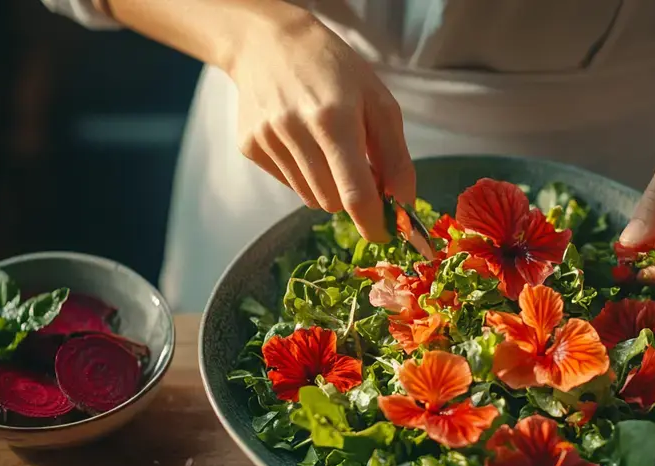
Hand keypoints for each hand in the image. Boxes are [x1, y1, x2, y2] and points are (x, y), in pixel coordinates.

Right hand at [228, 12, 412, 241]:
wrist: (270, 42)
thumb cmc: (336, 70)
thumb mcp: (379, 102)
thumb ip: (395, 156)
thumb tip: (404, 202)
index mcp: (333, 119)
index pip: (355, 194)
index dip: (372, 223)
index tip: (385, 234)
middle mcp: (295, 132)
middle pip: (333, 202)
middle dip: (351, 195)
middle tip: (358, 166)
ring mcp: (267, 140)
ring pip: (311, 198)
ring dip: (328, 185)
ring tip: (327, 145)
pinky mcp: (250, 147)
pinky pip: (289, 184)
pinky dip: (304, 174)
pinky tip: (302, 140)